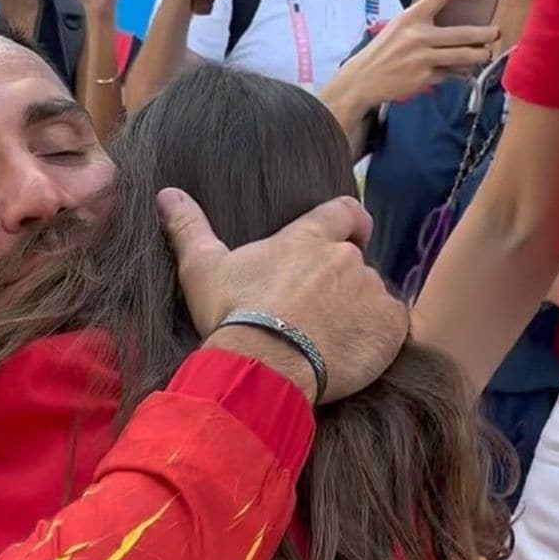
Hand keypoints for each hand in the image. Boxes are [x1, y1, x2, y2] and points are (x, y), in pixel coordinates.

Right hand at [159, 188, 407, 402]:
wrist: (262, 366)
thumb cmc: (232, 314)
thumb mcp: (202, 269)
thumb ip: (189, 228)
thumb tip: (166, 193)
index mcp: (309, 238)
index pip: (345, 212)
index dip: (350, 223)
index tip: (352, 234)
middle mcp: (346, 258)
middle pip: (355, 262)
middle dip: (341, 283)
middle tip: (316, 313)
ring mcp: (370, 292)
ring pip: (372, 297)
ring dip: (357, 313)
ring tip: (328, 342)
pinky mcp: (388, 327)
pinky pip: (392, 326)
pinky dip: (377, 337)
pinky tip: (352, 354)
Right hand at [338, 0, 498, 110]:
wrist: (362, 80)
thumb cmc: (383, 52)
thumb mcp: (399, 27)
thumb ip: (423, 21)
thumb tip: (455, 22)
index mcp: (412, 17)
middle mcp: (418, 37)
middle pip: (463, 33)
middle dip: (484, 34)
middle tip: (494, 33)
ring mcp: (422, 60)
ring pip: (461, 56)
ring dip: (478, 56)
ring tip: (485, 54)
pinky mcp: (423, 79)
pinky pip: (448, 74)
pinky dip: (456, 72)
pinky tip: (460, 71)